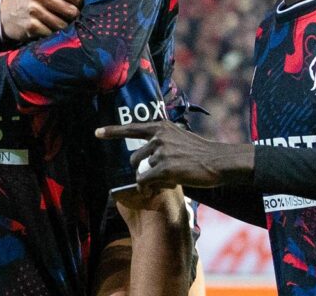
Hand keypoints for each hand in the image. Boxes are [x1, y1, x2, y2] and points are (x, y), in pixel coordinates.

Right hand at [0, 0, 82, 40]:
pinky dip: (52, 33)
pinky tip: (47, 29)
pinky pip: (51, 33)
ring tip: (57, 22)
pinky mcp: (31, 26)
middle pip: (70, 10)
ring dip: (62, 26)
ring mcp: (34, 11)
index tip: (76, 5)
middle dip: (72, 16)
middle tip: (68, 17)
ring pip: (62, 24)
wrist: (6, 13)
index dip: (78, 1)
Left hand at [96, 121, 253, 190]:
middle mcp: (158, 137)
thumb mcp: (180, 138)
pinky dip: (148, 188)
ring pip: (141, 172)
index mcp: (161, 127)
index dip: (112, 131)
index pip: (132, 128)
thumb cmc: (201, 153)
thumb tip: (148, 159)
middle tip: (159, 176)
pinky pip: (146, 181)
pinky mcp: (165, 168)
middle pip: (134, 158)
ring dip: (150, 180)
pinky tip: (160, 188)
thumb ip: (163, 143)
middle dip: (141, 170)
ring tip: (169, 180)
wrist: (218, 161)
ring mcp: (161, 152)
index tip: (97, 132)